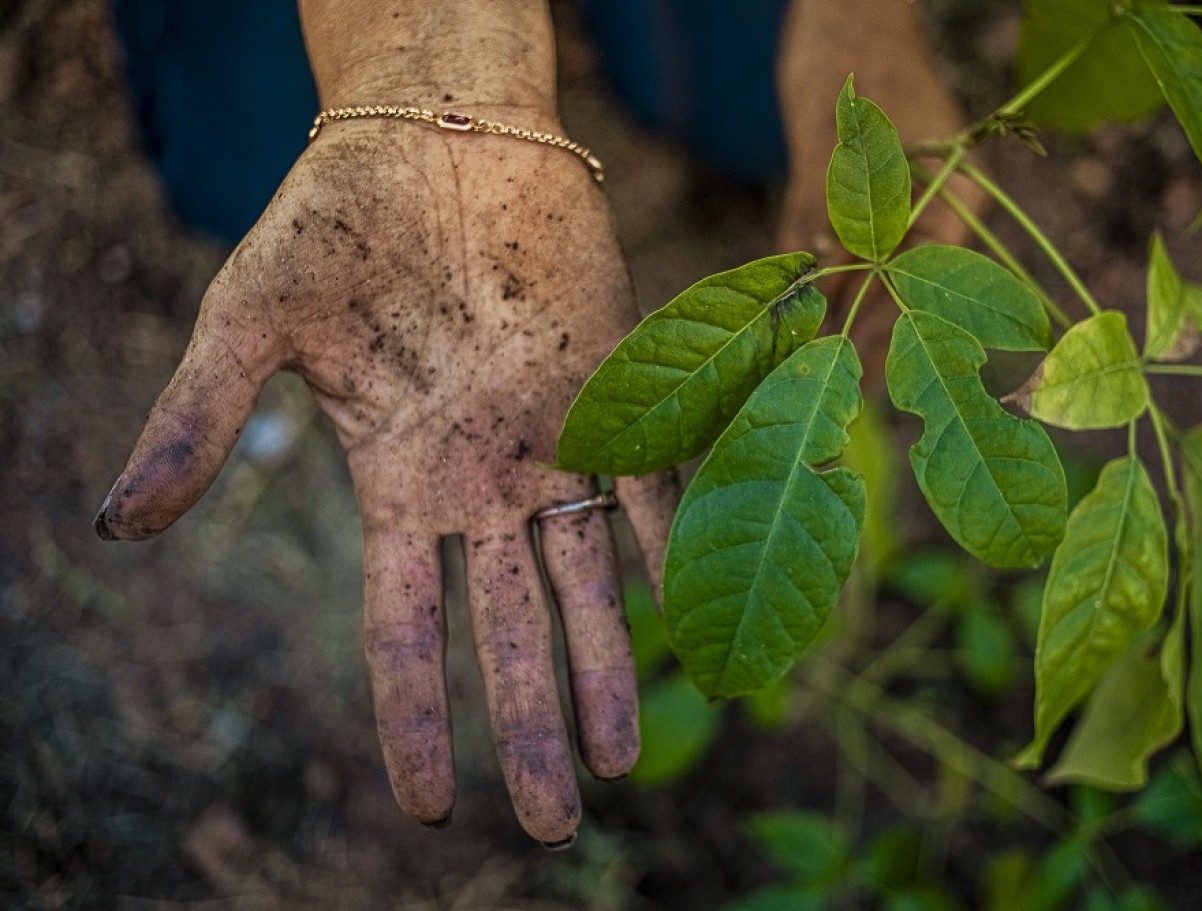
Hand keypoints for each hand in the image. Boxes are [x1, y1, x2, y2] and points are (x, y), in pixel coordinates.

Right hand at [94, 111, 676, 843]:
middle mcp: (479, 485)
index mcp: (396, 484)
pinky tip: (692, 621)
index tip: (435, 807)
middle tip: (555, 825)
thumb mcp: (249, 322)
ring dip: (606, 671)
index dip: (417, 718)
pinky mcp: (612, 394)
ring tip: (621, 762)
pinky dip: (669, 551)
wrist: (434, 138)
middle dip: (528, 724)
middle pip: (506, 630)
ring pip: (584, 582)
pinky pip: (649, 486)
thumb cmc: (332, 221)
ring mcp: (549, 446)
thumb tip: (117, 527)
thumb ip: (199, 423)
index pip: (404, 629)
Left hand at [775, 0, 987, 370]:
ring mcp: (890, 196)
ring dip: (838, 307)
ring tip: (815, 360)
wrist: (842, 10)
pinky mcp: (852, 188)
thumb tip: (821, 264)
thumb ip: (828, 198)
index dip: (899, 326)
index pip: (930, 276)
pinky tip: (795, 302)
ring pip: (864, 266)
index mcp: (951, 192)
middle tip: (845, 386)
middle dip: (871, 332)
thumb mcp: (837, 132)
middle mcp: (925, 202)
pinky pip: (832, 237)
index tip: (868, 368)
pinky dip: (812, 267)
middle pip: (901, 283)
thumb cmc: (850, 58)